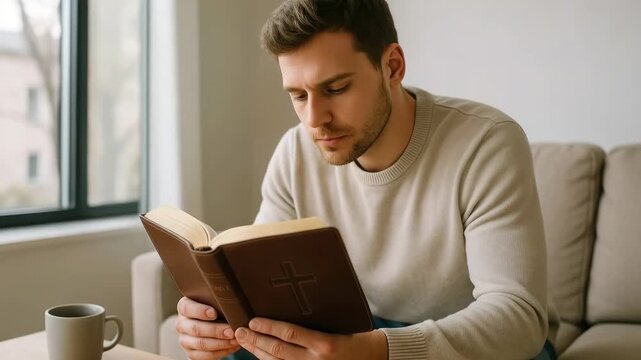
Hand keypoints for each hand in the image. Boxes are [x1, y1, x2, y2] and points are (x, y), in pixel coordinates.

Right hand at [175, 297, 240, 358]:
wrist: (210, 327)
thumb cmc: (215, 309)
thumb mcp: (214, 302)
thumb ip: (218, 300)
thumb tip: (232, 296)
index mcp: (184, 307)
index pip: (187, 308)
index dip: (200, 311)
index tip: (214, 313)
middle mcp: (182, 323)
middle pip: (195, 328)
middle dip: (215, 330)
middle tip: (231, 330)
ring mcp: (185, 339)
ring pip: (201, 343)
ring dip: (220, 343)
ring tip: (235, 340)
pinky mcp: (191, 353)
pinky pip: (205, 356)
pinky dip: (221, 352)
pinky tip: (232, 347)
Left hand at [234, 317, 387, 359]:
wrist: (371, 358)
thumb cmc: (354, 335)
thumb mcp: (335, 325)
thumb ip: (312, 323)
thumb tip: (283, 309)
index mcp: (325, 343)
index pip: (290, 334)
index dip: (268, 328)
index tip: (251, 321)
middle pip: (278, 351)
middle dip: (255, 341)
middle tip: (238, 331)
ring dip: (257, 352)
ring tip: (243, 341)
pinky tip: (259, 355)